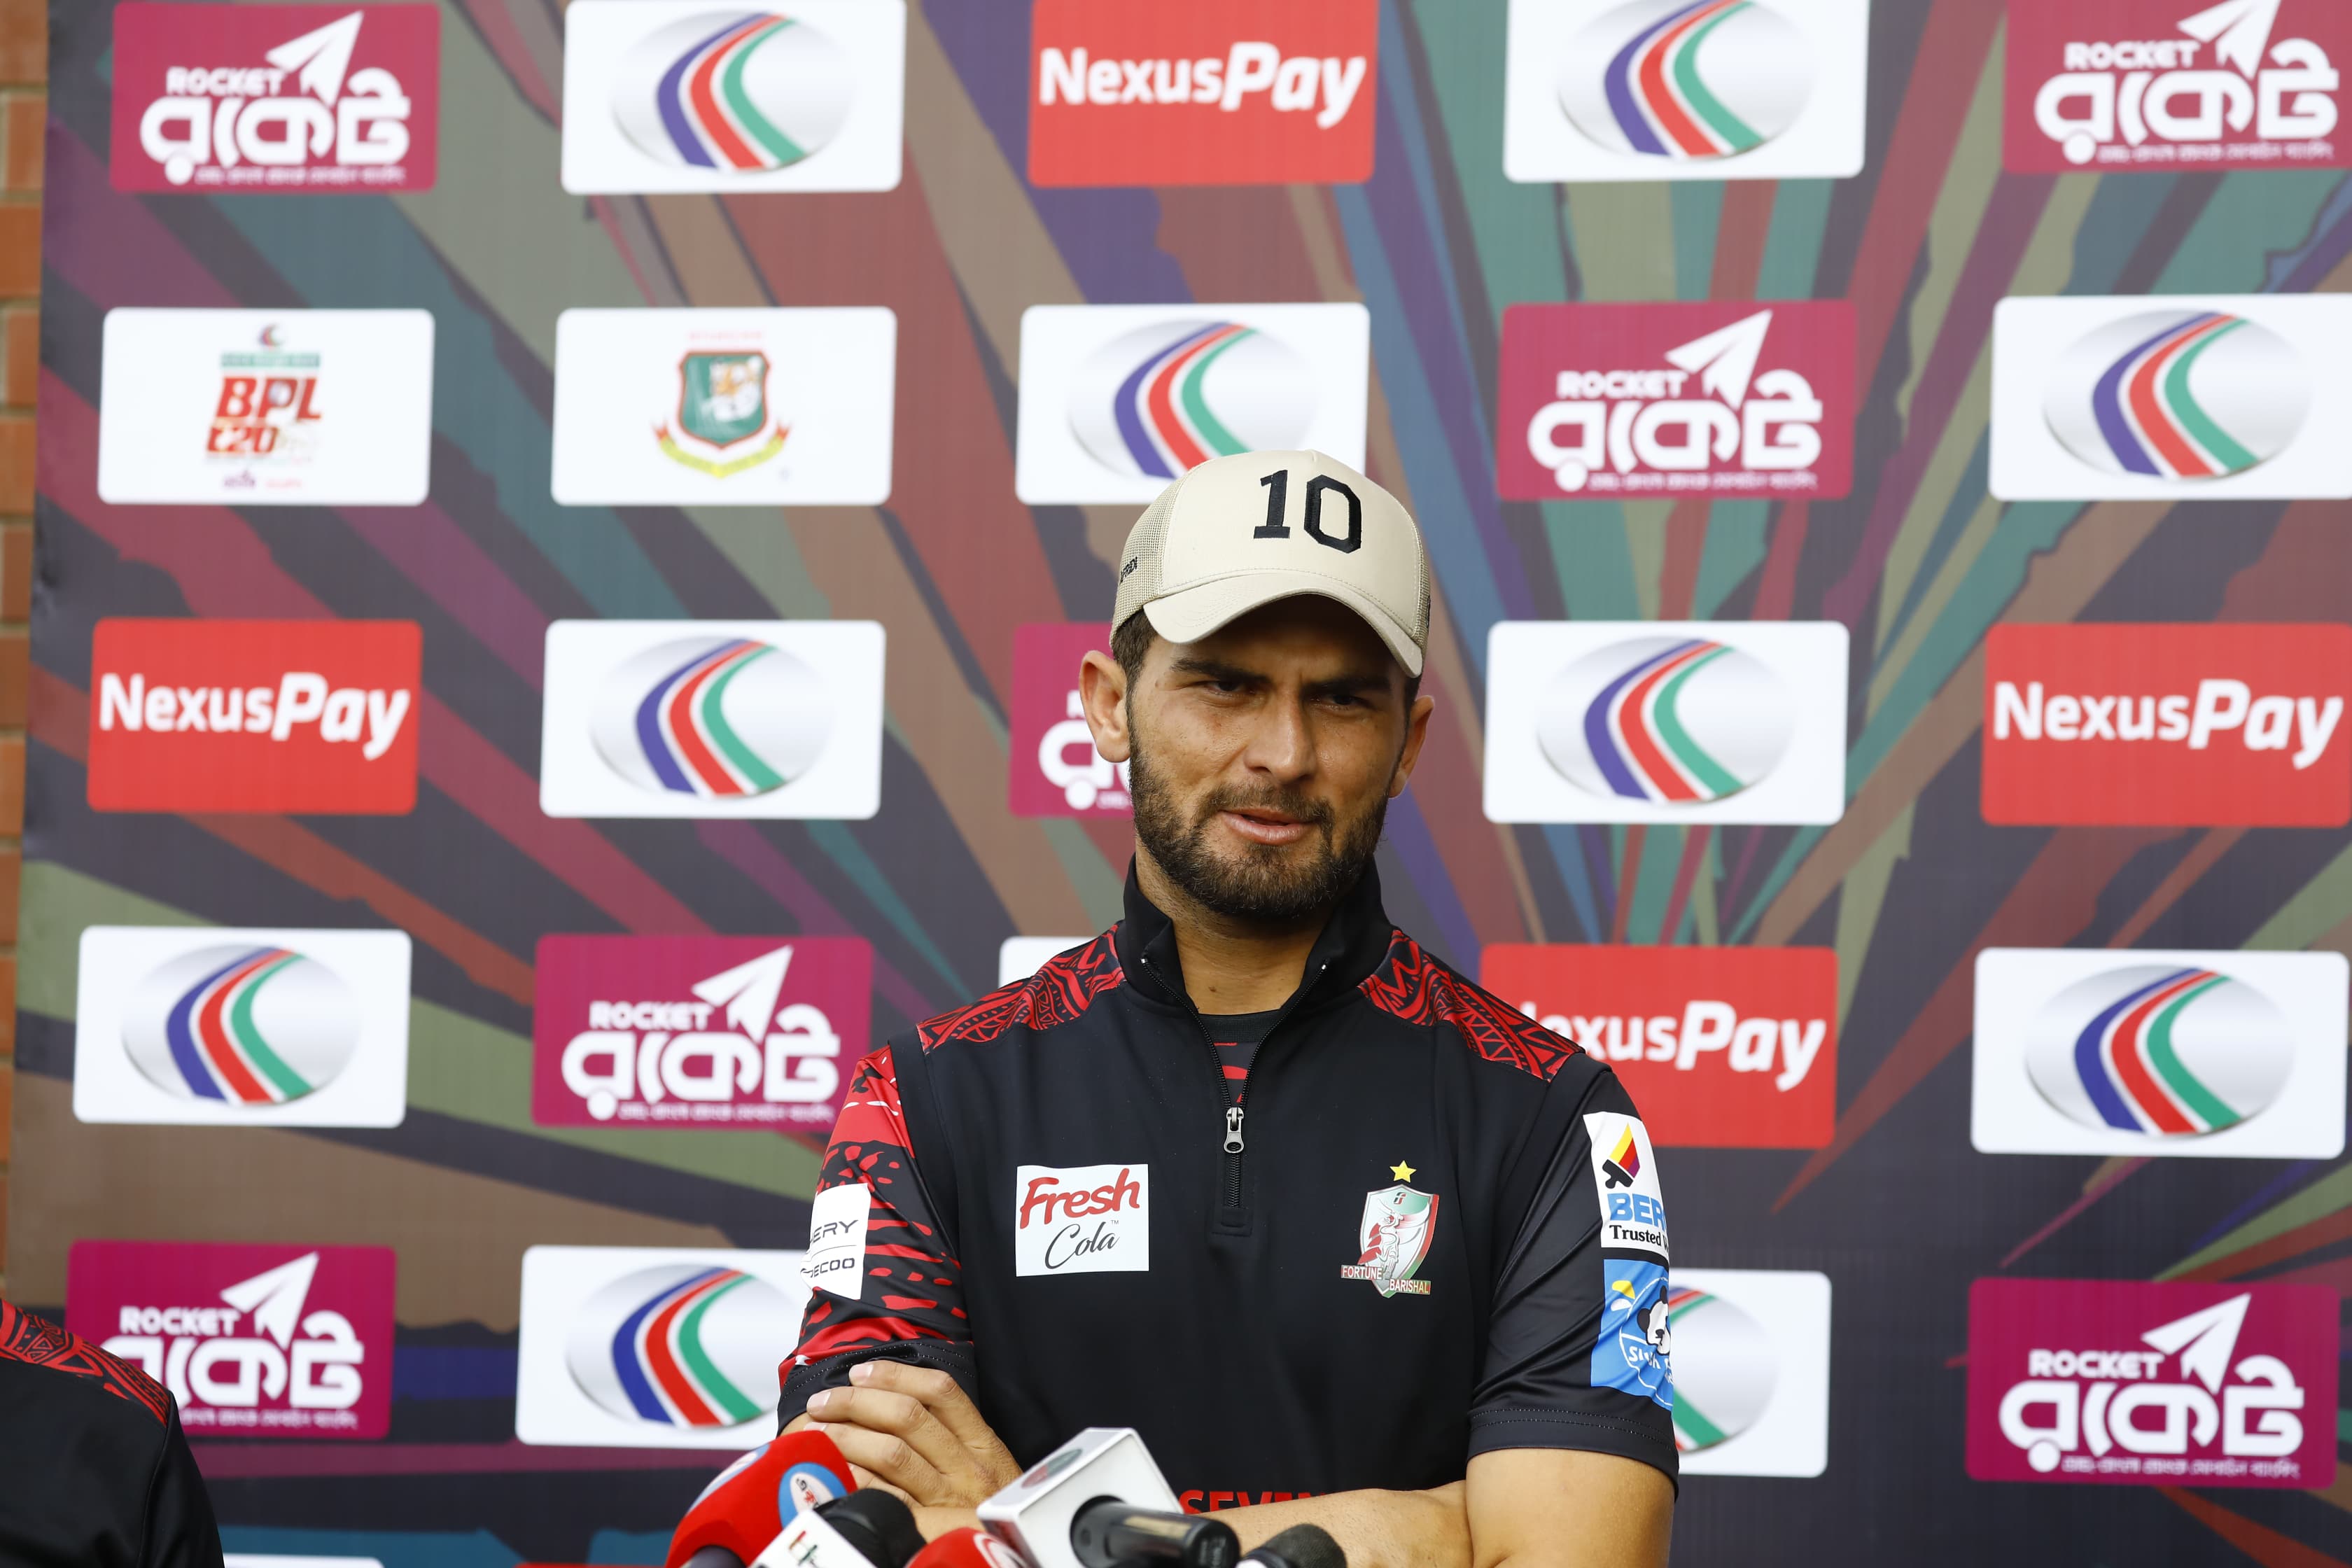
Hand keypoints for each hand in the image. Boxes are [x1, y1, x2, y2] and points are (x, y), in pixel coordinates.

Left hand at [803, 1361, 1021, 1508]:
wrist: (1011, 1554)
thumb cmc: (991, 1512)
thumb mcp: (989, 1468)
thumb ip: (954, 1438)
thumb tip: (898, 1403)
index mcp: (982, 1445)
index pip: (940, 1392)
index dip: (896, 1375)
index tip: (863, 1372)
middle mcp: (966, 1467)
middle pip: (908, 1416)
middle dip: (858, 1401)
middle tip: (825, 1400)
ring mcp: (946, 1498)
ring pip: (892, 1452)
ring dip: (847, 1435)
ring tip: (818, 1430)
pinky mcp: (927, 1526)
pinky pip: (884, 1494)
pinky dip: (854, 1476)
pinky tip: (832, 1468)